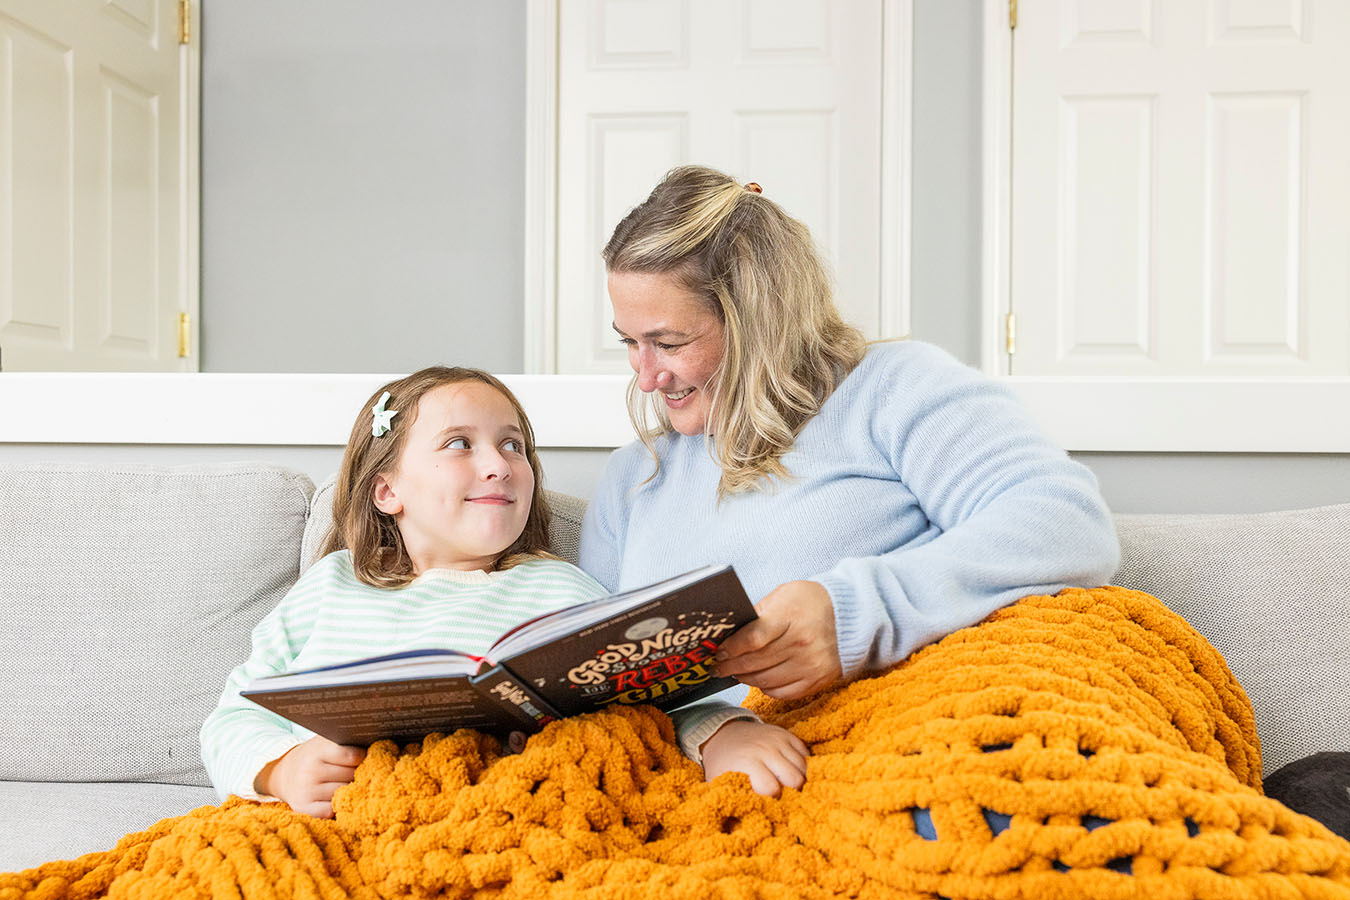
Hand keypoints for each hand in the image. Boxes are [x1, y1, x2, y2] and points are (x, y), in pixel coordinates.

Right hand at [254, 736, 365, 817]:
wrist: (285, 773)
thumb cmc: (316, 755)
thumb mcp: (326, 741)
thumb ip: (346, 741)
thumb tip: (376, 742)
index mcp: (318, 750)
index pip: (352, 756)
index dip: (364, 757)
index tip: (366, 758)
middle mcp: (310, 770)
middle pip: (351, 776)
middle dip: (359, 775)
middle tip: (362, 773)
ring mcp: (306, 790)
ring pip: (343, 794)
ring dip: (350, 791)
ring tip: (350, 785)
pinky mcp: (303, 808)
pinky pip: (330, 811)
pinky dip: (337, 807)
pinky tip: (338, 800)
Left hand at [700, 719, 808, 796]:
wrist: (724, 733)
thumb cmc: (723, 763)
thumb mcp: (718, 780)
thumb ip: (728, 798)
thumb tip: (738, 825)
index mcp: (747, 762)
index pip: (772, 788)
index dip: (772, 800)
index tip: (767, 803)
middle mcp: (765, 749)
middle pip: (794, 779)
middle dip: (792, 792)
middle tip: (783, 797)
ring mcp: (778, 740)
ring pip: (804, 766)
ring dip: (799, 780)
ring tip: (789, 787)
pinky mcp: (786, 734)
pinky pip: (806, 753)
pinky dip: (803, 766)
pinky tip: (791, 772)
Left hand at [715, 580, 841, 698]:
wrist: (850, 615)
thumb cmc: (809, 602)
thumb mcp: (782, 596)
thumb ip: (758, 615)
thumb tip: (729, 635)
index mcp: (791, 617)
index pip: (753, 639)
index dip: (732, 648)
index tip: (719, 651)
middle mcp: (803, 643)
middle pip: (756, 662)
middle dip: (731, 666)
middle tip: (718, 667)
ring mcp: (812, 664)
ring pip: (766, 680)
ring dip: (746, 678)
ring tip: (736, 672)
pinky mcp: (819, 680)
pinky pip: (783, 693)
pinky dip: (766, 688)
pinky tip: (759, 679)